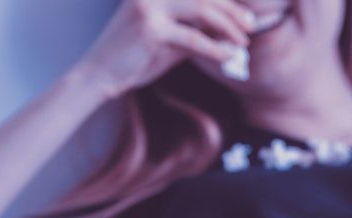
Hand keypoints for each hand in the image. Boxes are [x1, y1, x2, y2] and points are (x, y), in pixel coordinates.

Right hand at [73, 0, 254, 99]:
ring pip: (201, 10)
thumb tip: (227, 35)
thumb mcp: (169, 42)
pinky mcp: (150, 28)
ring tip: (243, 41)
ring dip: (227, 26)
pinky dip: (215, 48)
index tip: (246, 15)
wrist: (100, 75)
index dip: (225, 1)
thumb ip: (194, 33)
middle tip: (251, 26)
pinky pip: (193, 38)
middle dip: (232, 10)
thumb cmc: (135, 59)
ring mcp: (150, 6)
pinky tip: (229, 55)